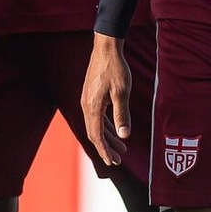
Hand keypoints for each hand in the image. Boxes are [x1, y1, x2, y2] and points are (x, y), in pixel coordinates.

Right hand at [81, 33, 133, 164]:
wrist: (105, 49)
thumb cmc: (115, 69)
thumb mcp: (122, 93)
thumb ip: (122, 115)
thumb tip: (124, 136)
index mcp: (92, 107)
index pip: (96, 136)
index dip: (104, 151)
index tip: (113, 162)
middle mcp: (86, 106)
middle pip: (94, 133)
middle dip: (106, 148)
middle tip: (118, 160)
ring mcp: (87, 100)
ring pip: (96, 125)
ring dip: (108, 138)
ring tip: (122, 148)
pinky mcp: (91, 96)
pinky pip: (97, 117)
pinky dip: (106, 126)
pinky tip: (116, 131)